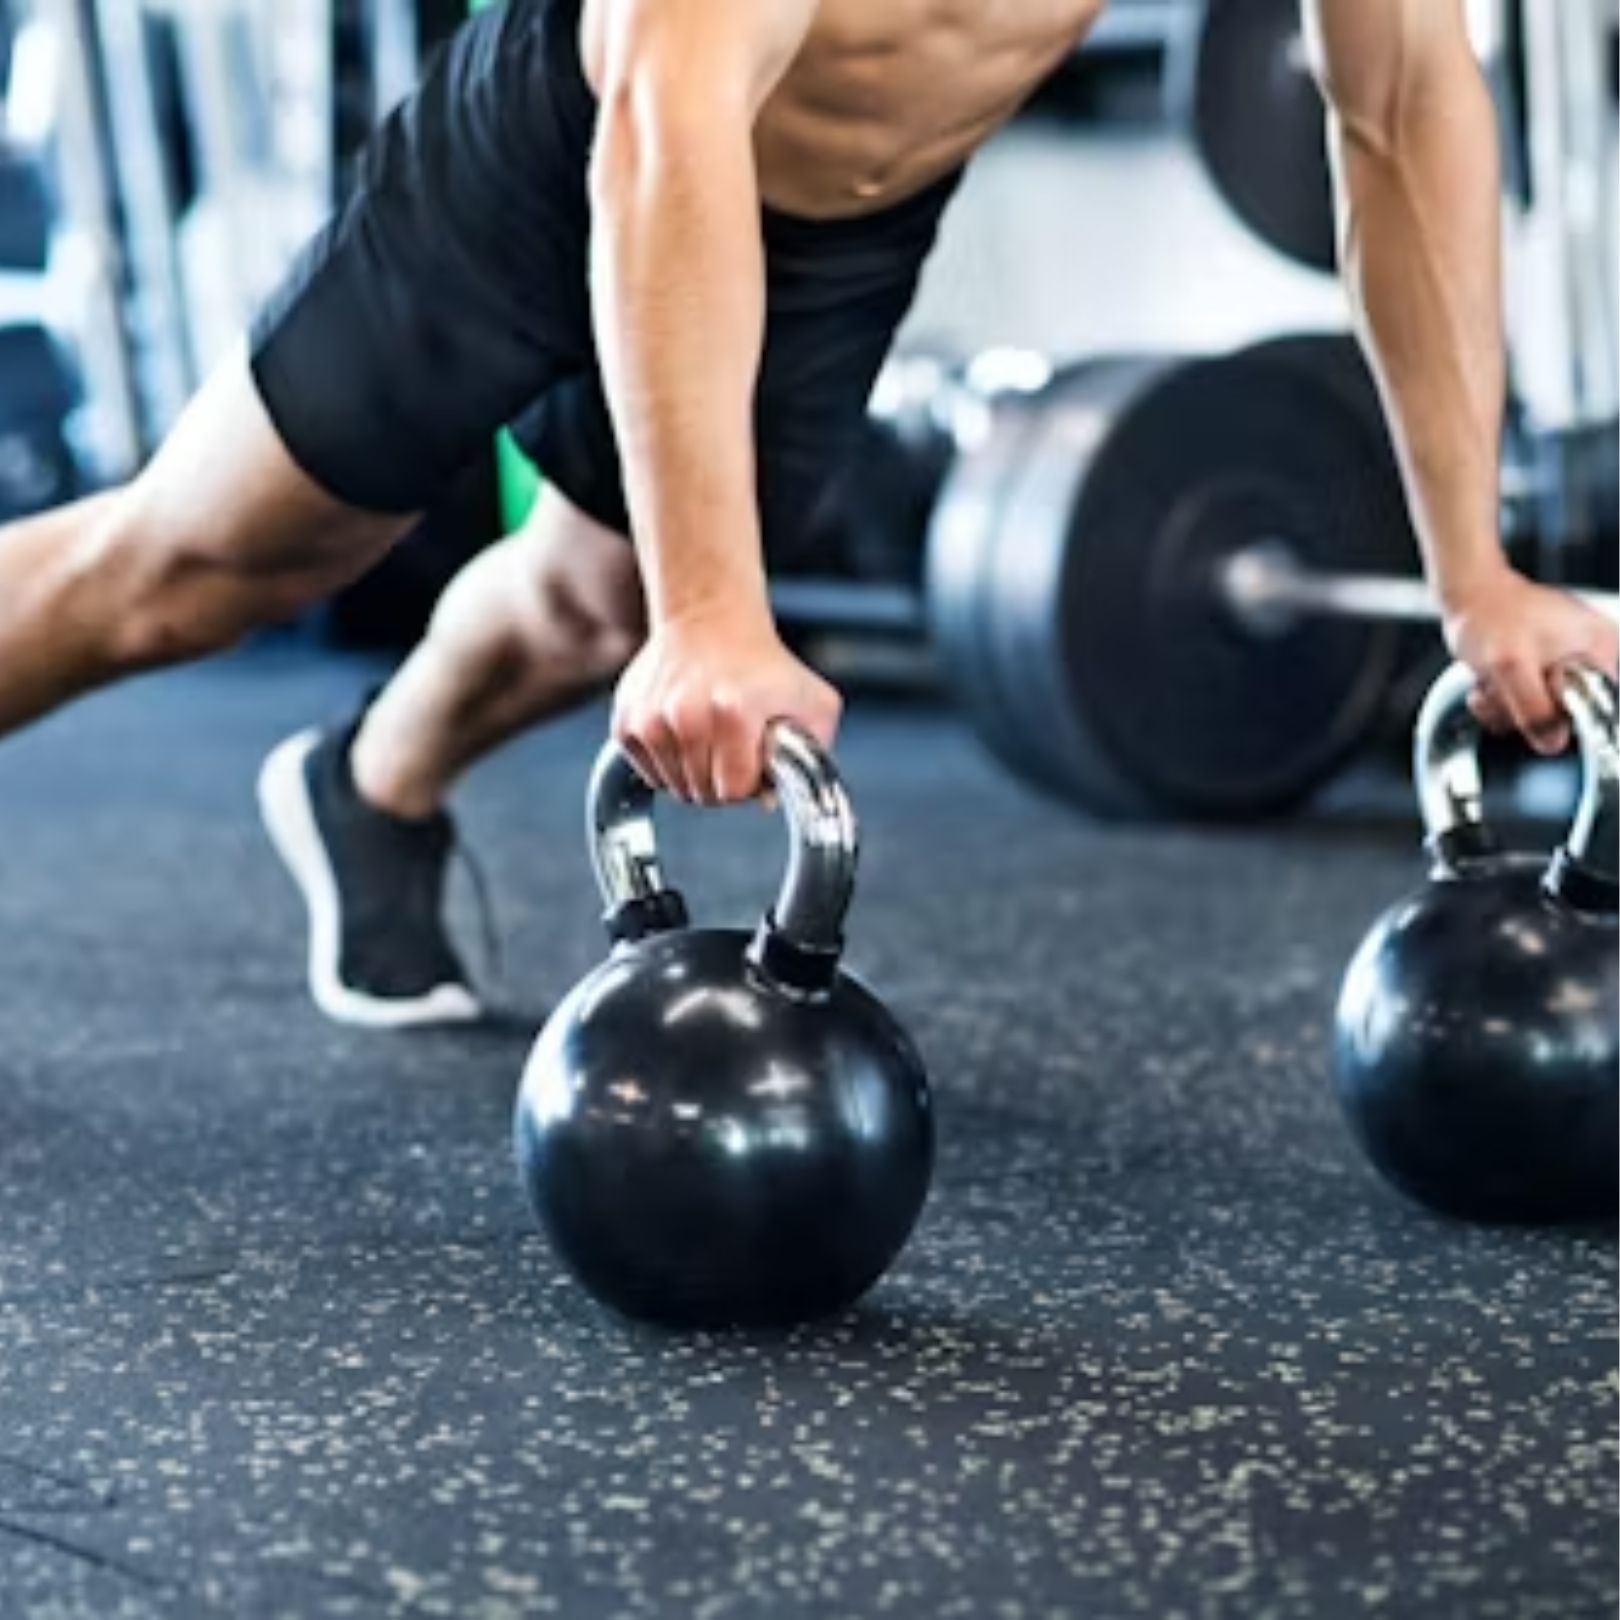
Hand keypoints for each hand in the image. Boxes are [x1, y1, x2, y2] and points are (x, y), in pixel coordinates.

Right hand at [612, 604, 842, 803]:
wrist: (710, 617)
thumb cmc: (762, 661)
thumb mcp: (813, 701)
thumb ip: (814, 753)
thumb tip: (772, 798)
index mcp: (733, 714)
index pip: (733, 791)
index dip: (747, 784)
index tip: (752, 762)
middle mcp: (686, 717)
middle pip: (702, 794)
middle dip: (721, 781)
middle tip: (733, 750)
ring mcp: (651, 720)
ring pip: (674, 788)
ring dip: (694, 774)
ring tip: (709, 738)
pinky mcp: (626, 721)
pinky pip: (648, 774)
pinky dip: (668, 765)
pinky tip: (685, 734)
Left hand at [1444, 569, 1619, 753]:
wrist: (1467, 598)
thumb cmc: (1492, 615)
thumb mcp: (1511, 664)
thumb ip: (1534, 707)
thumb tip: (1553, 743)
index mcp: (1602, 650)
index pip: (1605, 706)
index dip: (1571, 715)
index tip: (1541, 695)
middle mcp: (1588, 663)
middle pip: (1568, 717)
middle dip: (1528, 709)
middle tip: (1509, 683)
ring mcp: (1561, 673)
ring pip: (1538, 719)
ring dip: (1506, 708)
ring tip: (1495, 679)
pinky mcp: (1535, 681)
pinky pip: (1519, 713)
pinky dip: (1497, 704)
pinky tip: (1489, 683)